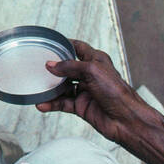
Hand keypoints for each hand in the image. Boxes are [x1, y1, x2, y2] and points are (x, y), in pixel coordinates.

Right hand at [35, 40, 162, 149]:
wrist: (125, 120)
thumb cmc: (117, 92)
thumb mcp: (92, 71)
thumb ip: (70, 66)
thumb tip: (51, 65)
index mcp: (96, 61)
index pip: (79, 48)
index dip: (66, 44)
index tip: (52, 43)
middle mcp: (90, 75)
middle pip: (67, 68)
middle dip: (54, 69)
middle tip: (39, 68)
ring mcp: (85, 91)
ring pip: (63, 87)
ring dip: (50, 89)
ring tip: (38, 88)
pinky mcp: (81, 106)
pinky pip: (62, 103)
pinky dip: (52, 103)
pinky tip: (43, 104)